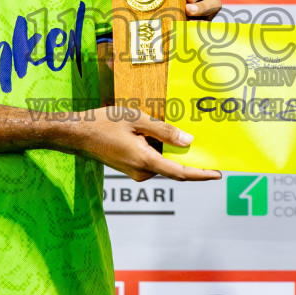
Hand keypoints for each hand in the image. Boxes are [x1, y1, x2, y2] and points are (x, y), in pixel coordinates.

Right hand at [62, 107, 221, 182]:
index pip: (180, 173)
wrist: (77, 134)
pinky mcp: (130, 169)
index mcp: (145, 161)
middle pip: (172, 166)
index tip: (217, 174)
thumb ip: (164, 131)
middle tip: (198, 139)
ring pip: (161, 162)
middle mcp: (142, 172)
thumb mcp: (137, 120)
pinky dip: (157, 149)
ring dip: (167, 149)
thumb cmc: (105, 123)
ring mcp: (135, 173)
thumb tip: (188, 141)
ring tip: (161, 127)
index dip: (201, 174)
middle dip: (185, 155)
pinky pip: (151, 160)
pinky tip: (150, 132)